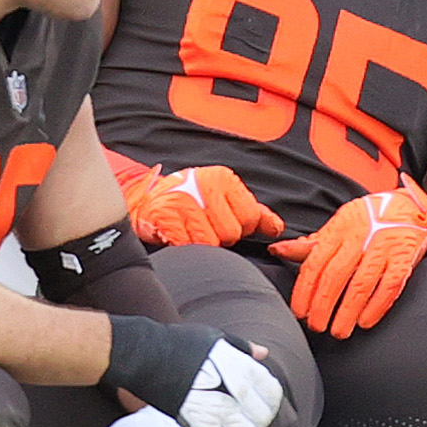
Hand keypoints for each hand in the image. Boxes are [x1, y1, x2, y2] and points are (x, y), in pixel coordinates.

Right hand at [122, 164, 283, 246]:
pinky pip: (188, 246)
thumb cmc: (193, 201)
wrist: (150, 202)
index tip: (226, 222)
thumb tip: (276, 228)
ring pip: (210, 243)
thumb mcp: (226, 199)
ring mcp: (183, 201)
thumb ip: (254, 213)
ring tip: (193, 230)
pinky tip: (180, 235)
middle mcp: (203, 185)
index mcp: (223, 179)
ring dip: (203, 244)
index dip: (241, 227)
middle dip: (221, 237)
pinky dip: (185, 247)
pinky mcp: (165, 218)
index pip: (249, 217)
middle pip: (231, 233)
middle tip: (206, 227)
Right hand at [179, 337, 281, 426]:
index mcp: (239, 364)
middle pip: (261, 416)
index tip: (266, 406)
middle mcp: (232, 386)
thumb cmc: (179, 344)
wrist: (145, 356)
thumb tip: (263, 353)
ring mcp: (216, 406)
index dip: (272, 403)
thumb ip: (242, 347)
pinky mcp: (198, 422)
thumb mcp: (215, 338)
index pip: (272, 391)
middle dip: (260, 424)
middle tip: (254, 426)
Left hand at [269, 175, 426, 338]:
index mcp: (339, 230)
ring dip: (347, 312)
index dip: (305, 291)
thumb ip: (311, 244)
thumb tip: (277, 250)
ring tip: (339, 331)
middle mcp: (360, 238)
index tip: (300, 312)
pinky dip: (376, 306)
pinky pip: (390, 286)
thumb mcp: (338, 225)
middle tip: (317, 326)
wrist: (410, 208)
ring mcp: (383, 248)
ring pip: (361, 284)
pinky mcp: (405, 259)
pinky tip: (365, 321)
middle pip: (336, 276)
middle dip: (323, 305)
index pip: (316, 263)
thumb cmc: (370, 219)